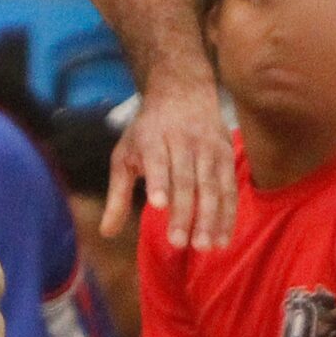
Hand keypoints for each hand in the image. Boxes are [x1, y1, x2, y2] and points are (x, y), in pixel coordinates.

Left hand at [104, 72, 233, 249]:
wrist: (183, 90)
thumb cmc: (148, 131)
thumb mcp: (125, 154)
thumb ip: (117, 194)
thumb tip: (106, 233)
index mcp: (153, 138)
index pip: (157, 160)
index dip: (159, 181)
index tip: (157, 204)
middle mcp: (183, 142)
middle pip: (186, 179)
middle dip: (184, 212)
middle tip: (179, 242)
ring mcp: (208, 148)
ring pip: (212, 185)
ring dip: (210, 217)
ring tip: (205, 246)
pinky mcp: (226, 155)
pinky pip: (229, 188)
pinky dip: (227, 214)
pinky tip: (222, 239)